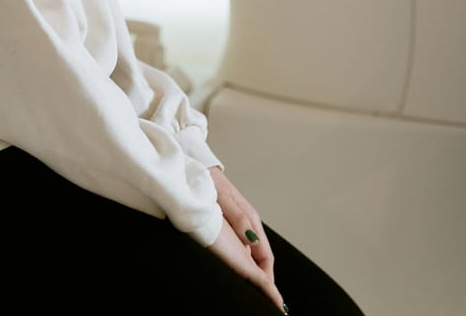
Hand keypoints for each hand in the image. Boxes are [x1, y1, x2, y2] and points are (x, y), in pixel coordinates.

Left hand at [209, 167, 280, 300]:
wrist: (195, 167)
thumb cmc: (209, 181)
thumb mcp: (224, 199)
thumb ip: (239, 219)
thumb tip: (252, 241)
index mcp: (250, 218)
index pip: (266, 255)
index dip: (268, 277)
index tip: (270, 295)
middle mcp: (248, 222)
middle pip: (261, 256)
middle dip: (264, 277)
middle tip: (266, 299)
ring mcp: (240, 222)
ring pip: (253, 252)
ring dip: (255, 271)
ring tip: (256, 290)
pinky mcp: (230, 222)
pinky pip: (243, 246)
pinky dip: (246, 261)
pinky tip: (241, 268)